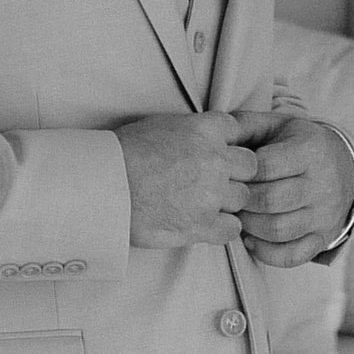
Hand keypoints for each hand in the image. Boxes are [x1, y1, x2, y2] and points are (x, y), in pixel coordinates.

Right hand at [114, 109, 258, 247]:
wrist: (103, 187)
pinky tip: (204, 224)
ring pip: (242, 199)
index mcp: (205, 130)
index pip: (239, 131)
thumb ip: (191, 132)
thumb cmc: (122, 154)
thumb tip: (203, 138)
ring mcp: (211, 194)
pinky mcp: (202, 224)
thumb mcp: (160, 125)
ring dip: (227, 202)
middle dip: (235, 173)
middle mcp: (215, 160)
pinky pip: (232, 229)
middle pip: (250, 166)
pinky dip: (221, 228)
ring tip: (201, 204)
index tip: (219, 153)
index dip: (230, 144)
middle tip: (212, 181)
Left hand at [231, 110, 353, 262]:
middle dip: (241, 202)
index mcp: (310, 150)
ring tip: (239, 216)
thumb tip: (214, 133)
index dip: (239, 174)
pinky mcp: (323, 238)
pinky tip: (252, 238)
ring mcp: (325, 215)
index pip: (265, 167)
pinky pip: (291, 255)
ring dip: (249, 226)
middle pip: (270, 201)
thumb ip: (245, 125)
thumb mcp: (277, 125)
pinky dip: (266, 252)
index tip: (228, 175)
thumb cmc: (298, 144)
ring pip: (279, 230)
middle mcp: (322, 184)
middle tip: (227, 199)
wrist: (342, 166)